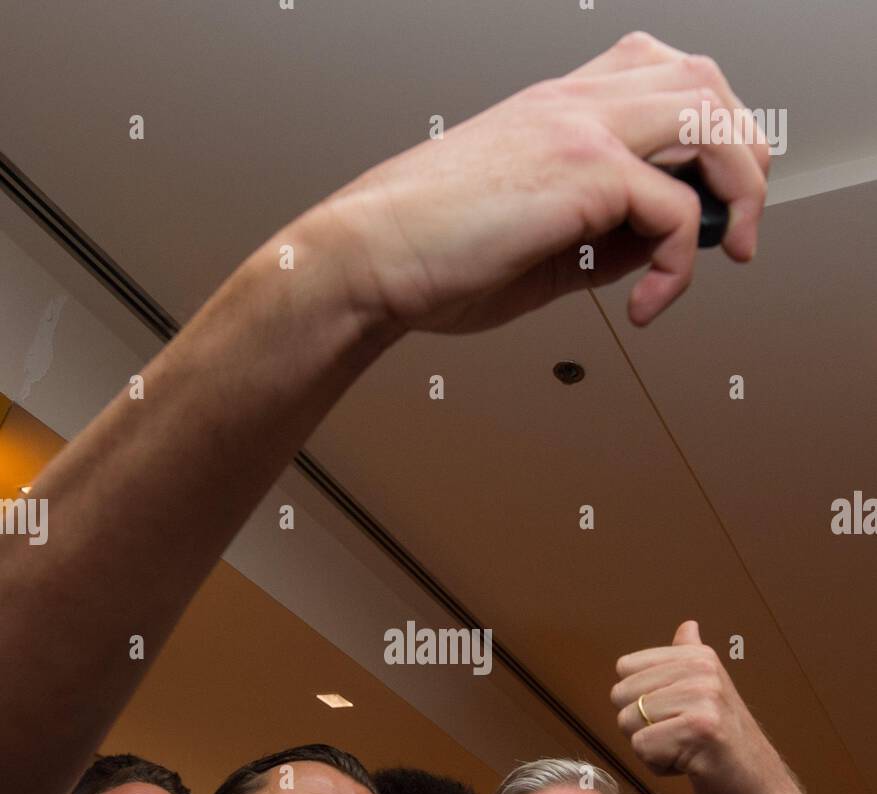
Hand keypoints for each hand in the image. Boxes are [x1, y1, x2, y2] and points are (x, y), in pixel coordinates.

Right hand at [316, 31, 767, 332]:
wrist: (367, 259)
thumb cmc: (429, 253)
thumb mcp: (539, 243)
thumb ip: (607, 234)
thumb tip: (667, 246)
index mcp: (557, 109)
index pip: (662, 74)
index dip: (710, 123)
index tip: (716, 189)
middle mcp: (574, 104)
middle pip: (704, 82)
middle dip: (744, 151)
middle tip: (743, 220)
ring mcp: (580, 128)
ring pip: (710, 119)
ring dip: (740, 188)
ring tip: (729, 250)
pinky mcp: (583, 172)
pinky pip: (677, 210)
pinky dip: (681, 266)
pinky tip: (649, 303)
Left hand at [611, 621, 814, 793]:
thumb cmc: (727, 749)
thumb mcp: (710, 694)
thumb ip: (691, 660)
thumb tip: (688, 625)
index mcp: (699, 657)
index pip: (625, 669)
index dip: (640, 701)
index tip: (677, 716)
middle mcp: (702, 670)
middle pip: (621, 696)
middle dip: (641, 727)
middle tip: (682, 738)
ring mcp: (703, 698)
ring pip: (627, 723)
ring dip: (652, 749)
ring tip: (689, 751)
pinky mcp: (700, 730)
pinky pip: (642, 747)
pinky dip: (660, 766)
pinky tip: (692, 766)